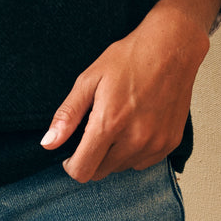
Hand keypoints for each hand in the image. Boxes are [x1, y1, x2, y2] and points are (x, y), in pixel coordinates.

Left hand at [40, 0, 218, 181]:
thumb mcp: (89, 79)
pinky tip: (135, 127)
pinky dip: (134, 152)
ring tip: (117, 124)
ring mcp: (156, 143)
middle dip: (91, 158)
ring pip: (122, 168)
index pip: (83, 170)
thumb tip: (48, 143)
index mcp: (110, 124)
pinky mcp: (170, 143)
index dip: (71, 164)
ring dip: (113, 155)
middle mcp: (135, 140)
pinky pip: (143, 162)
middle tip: (94, 131)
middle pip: (101, 172)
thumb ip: (68, 115)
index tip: (71, 153)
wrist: (172, 48)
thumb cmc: (130, 58)